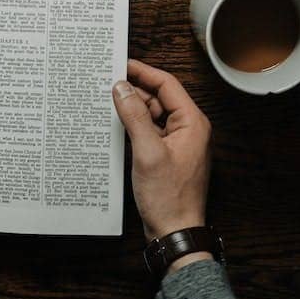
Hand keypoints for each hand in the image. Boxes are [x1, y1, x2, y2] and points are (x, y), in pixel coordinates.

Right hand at [112, 59, 212, 270]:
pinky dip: (134, 124)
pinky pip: (150, 129)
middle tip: (107, 82)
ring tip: (107, 102)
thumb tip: (121, 87)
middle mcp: (188, 129)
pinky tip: (116, 124)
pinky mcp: (167, 154)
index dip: (143, 72)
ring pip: (152, 113)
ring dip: (132, 108)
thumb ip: (134, 116)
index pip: (167, 84)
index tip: (121, 64)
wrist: (175, 233)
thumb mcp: (147, 151)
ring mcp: (178, 142)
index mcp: (192, 123)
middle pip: (159, 97)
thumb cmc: (168, 198)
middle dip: (134, 90)